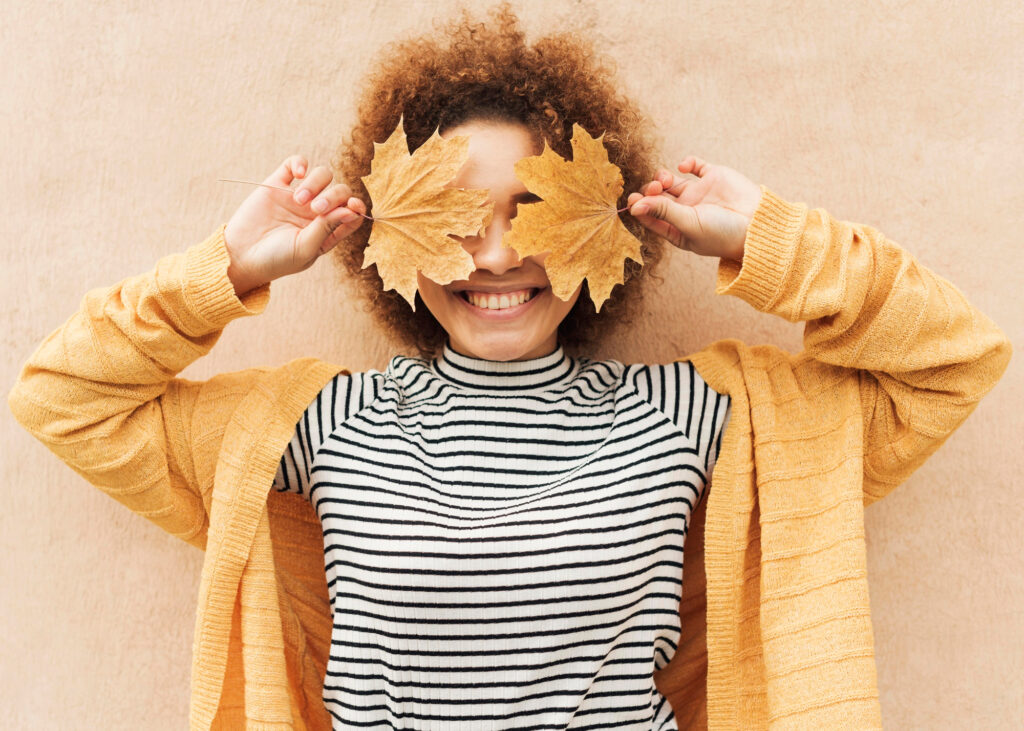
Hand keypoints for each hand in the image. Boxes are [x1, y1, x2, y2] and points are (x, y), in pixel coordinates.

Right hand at [223, 155, 367, 296]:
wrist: (240, 255)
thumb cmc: (276, 260)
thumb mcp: (305, 249)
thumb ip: (327, 228)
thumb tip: (352, 210)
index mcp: (328, 231)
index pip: (351, 213)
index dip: (356, 206)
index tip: (352, 205)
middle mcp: (316, 213)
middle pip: (339, 192)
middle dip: (333, 196)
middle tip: (315, 209)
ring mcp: (298, 198)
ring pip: (322, 176)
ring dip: (316, 183)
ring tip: (299, 199)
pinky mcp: (277, 185)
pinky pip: (294, 164)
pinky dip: (300, 162)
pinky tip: (298, 173)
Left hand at [627, 156, 761, 261]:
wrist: (759, 223)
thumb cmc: (723, 234)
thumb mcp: (690, 224)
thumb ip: (663, 211)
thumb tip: (634, 206)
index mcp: (677, 228)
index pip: (650, 216)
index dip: (638, 206)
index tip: (632, 199)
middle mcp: (685, 210)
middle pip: (656, 196)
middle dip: (650, 190)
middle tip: (655, 188)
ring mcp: (698, 193)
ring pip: (670, 181)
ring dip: (662, 176)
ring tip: (666, 180)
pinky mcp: (712, 177)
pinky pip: (694, 165)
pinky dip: (686, 162)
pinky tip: (683, 167)